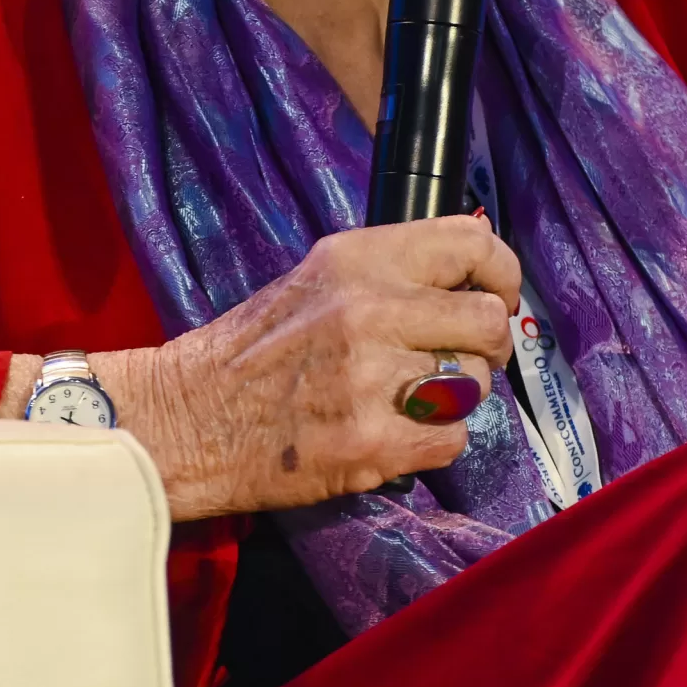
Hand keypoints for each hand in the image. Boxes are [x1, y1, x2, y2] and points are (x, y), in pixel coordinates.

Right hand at [74, 217, 521, 519]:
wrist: (186, 420)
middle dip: (485, 347)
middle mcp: (370, 309)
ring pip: (475, 386)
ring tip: (406, 400)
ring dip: (454, 399)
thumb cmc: (252, 353)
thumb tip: (476, 258)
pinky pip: (452, 439)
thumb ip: (392, 269)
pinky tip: (392, 435)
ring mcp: (372, 379)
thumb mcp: (317, 279)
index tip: (495, 296)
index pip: (472, 242)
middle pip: (487, 321)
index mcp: (356, 259)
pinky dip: (432, 443)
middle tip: (457, 361)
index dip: (500, 272)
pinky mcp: (372, 444)